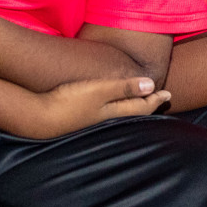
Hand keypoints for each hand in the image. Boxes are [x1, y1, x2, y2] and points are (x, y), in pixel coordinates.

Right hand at [31, 77, 171, 137]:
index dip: (156, 99)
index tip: (167, 93)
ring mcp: (94, 122)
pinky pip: (109, 116)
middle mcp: (108, 120)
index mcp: (115, 112)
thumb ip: (124, 87)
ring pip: (122, 116)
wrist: (39, 118)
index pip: (142, 106)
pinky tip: (111, 108)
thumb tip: (151, 85)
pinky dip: (118, 110)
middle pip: (134, 113)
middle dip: (148, 106)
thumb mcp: (99, 90)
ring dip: (134, 108)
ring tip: (140, 102)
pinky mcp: (82, 121)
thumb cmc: (69, 102)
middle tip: (160, 99)